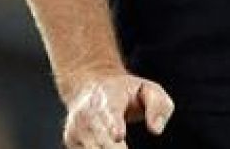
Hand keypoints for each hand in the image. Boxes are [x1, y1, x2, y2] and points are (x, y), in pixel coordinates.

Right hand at [59, 68, 174, 147]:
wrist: (90, 86)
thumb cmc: (127, 92)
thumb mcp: (148, 89)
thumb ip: (158, 106)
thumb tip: (156, 130)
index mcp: (108, 98)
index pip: (110, 113)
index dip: (114, 125)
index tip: (118, 136)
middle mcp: (88, 114)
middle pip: (101, 139)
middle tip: (126, 148)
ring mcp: (76, 129)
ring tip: (122, 146)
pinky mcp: (71, 142)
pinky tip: (113, 147)